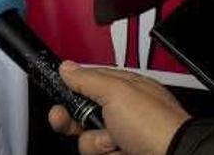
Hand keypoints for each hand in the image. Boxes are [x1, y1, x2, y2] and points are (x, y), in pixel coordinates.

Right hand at [50, 61, 189, 154]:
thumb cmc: (156, 125)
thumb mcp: (117, 92)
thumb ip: (88, 78)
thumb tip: (67, 67)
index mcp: (123, 88)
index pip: (86, 82)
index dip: (68, 89)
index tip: (57, 96)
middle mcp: (121, 112)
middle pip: (80, 113)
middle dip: (72, 119)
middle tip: (73, 121)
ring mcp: (120, 136)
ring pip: (85, 137)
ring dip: (95, 141)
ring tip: (113, 141)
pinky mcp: (118, 154)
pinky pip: (96, 154)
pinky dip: (104, 154)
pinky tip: (118, 152)